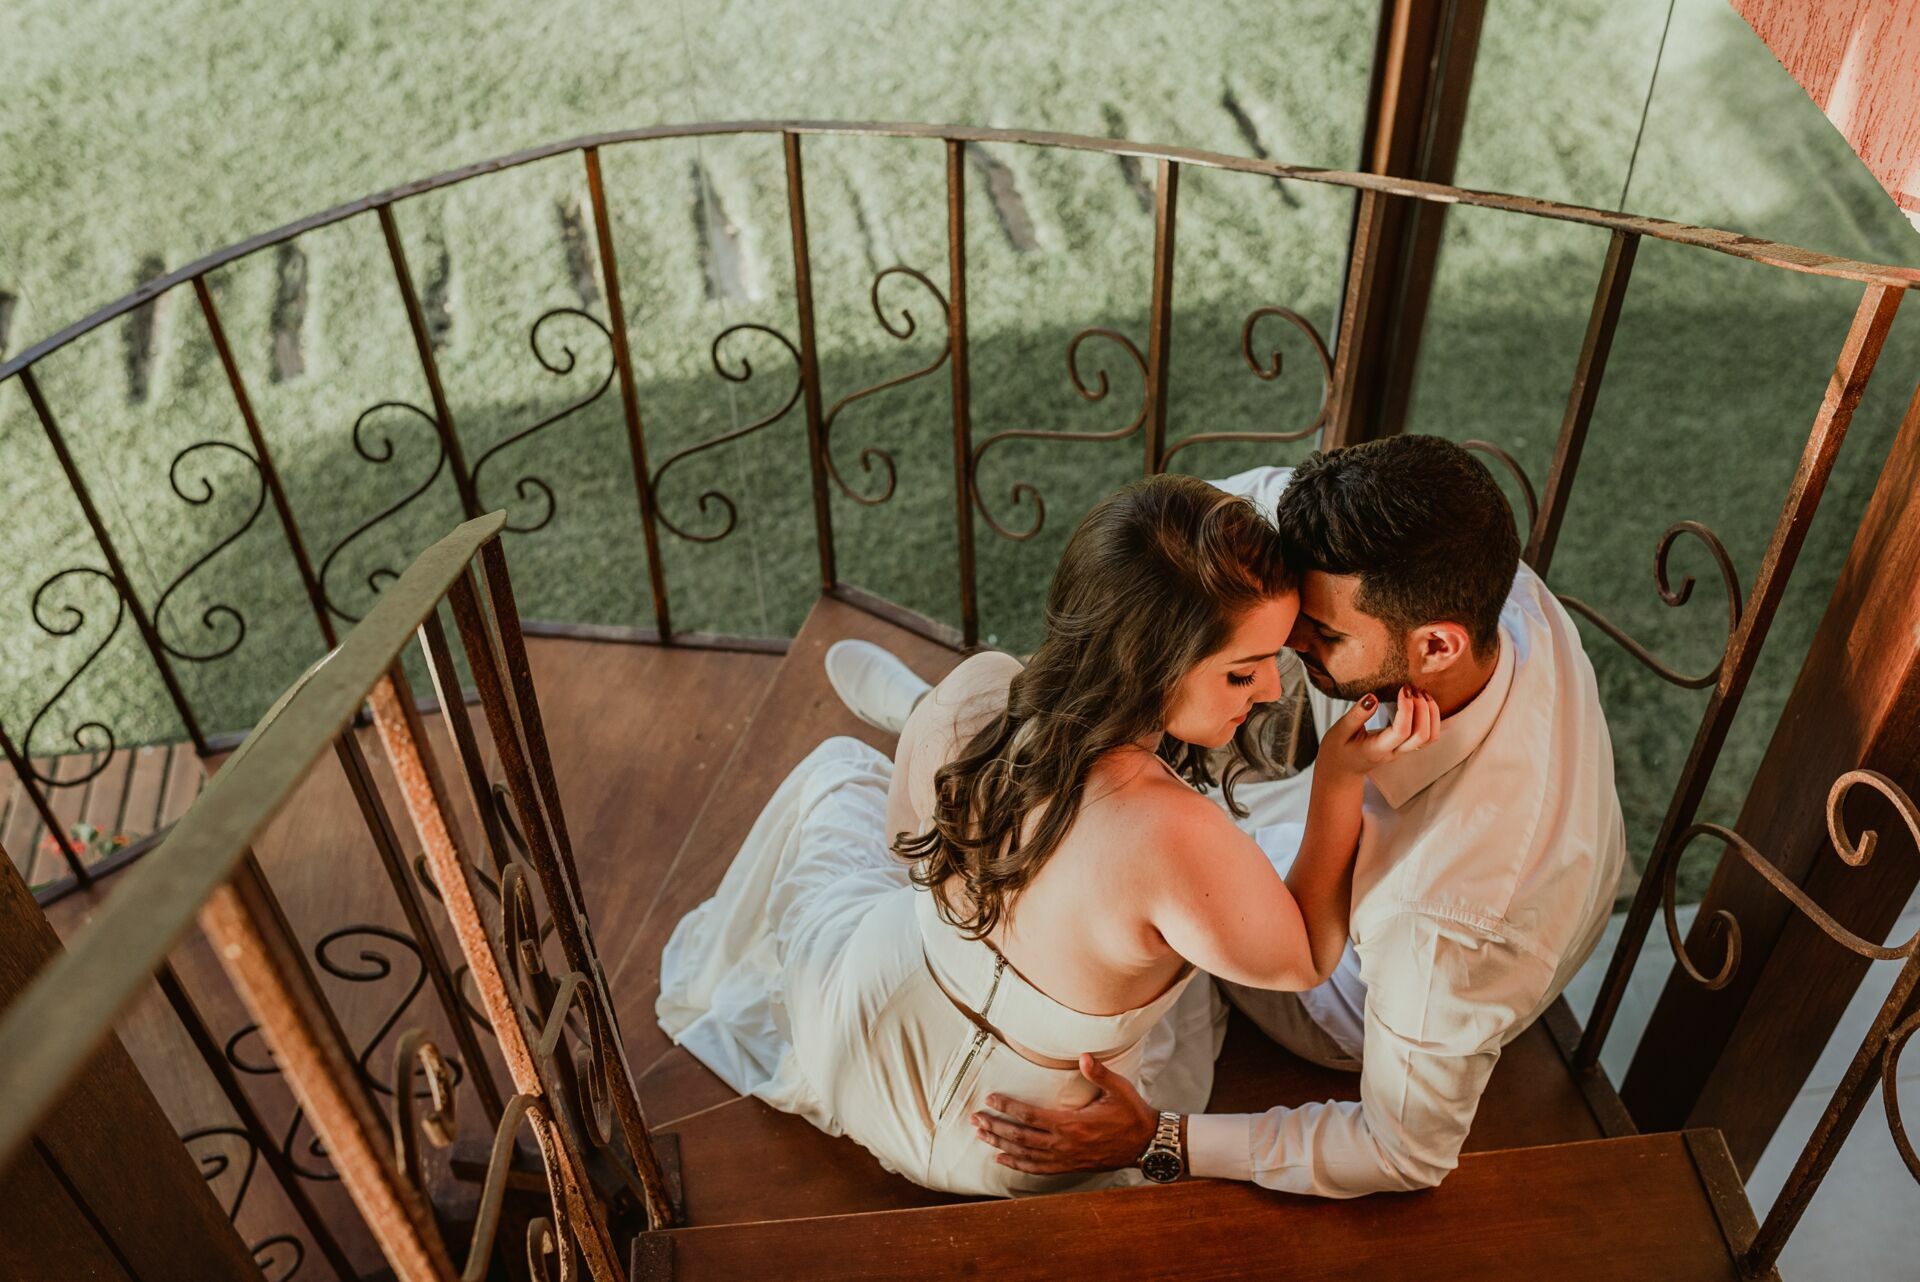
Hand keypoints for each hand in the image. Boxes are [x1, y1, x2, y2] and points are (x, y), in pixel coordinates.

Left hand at [970, 1053, 1155, 1174]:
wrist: (1146, 1144)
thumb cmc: (1131, 1114)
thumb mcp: (1119, 1089)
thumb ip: (1099, 1073)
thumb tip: (1084, 1056)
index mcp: (1071, 1124)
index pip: (1030, 1116)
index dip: (1008, 1107)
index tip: (990, 1099)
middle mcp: (1064, 1144)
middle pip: (1020, 1137)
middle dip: (995, 1127)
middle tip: (974, 1119)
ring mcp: (1065, 1158)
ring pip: (1025, 1154)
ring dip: (1000, 1144)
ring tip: (980, 1135)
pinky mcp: (1069, 1166)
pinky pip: (1037, 1168)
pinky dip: (1017, 1164)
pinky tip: (1002, 1159)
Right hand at [1314, 685, 1440, 779]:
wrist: (1341, 770)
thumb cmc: (1337, 750)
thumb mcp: (1340, 731)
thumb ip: (1356, 715)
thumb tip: (1373, 697)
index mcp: (1377, 749)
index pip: (1401, 731)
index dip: (1407, 709)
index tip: (1402, 689)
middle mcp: (1394, 752)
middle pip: (1423, 736)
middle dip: (1423, 709)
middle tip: (1412, 689)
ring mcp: (1402, 751)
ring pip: (1430, 737)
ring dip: (1431, 714)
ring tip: (1421, 693)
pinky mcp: (1405, 746)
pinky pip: (1427, 736)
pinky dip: (1431, 718)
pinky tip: (1422, 703)